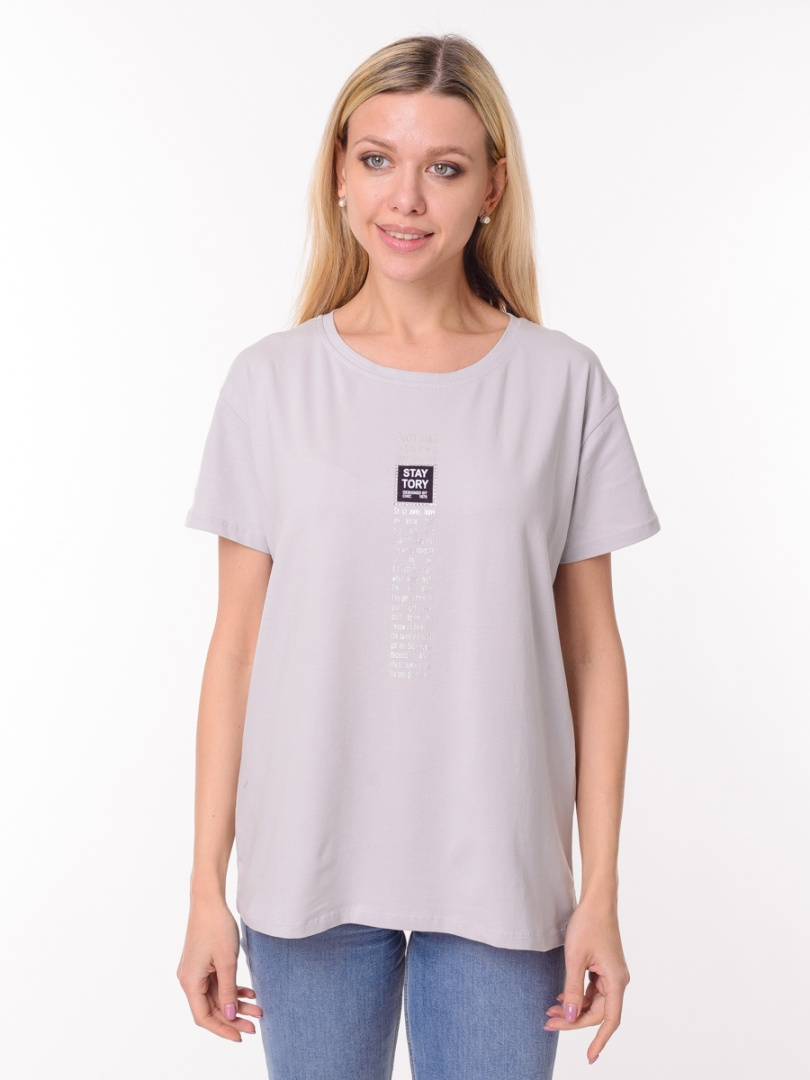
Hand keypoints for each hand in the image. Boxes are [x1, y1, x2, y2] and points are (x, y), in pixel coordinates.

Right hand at [176, 897, 262, 1041]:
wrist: (209, 900)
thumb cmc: (216, 927)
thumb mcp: (227, 962)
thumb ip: (228, 991)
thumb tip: (230, 1016)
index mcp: (190, 982)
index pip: (204, 1017)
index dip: (222, 1029)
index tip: (241, 1036)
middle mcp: (189, 980)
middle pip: (211, 1008)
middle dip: (234, 1017)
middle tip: (255, 1024)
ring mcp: (195, 971)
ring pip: (216, 996)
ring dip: (236, 1002)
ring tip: (258, 1008)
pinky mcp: (203, 964)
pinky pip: (217, 983)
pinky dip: (232, 988)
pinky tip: (249, 992)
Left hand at [542, 897, 629, 1064]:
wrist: (596, 900)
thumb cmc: (588, 924)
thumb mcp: (575, 958)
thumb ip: (573, 990)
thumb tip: (570, 1016)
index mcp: (616, 980)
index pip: (609, 1019)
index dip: (600, 1041)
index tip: (589, 1057)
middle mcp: (617, 980)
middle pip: (597, 1011)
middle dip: (573, 1019)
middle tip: (548, 1022)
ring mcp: (610, 974)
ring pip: (593, 1002)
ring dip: (573, 1008)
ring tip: (549, 1011)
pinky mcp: (603, 967)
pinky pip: (591, 990)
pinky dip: (576, 996)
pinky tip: (560, 997)